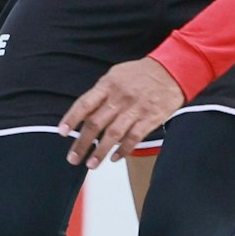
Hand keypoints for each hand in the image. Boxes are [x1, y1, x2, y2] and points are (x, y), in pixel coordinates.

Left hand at [60, 58, 185, 168]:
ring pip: (113, 134)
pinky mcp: (149, 119)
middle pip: (96, 123)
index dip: (72, 119)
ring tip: (91, 164)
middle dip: (82, 143)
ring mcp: (135, 109)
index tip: (62, 133)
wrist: (172, 70)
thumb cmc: (140, 74)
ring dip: (100, 151)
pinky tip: (114, 158)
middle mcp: (119, 98)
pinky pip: (133, 138)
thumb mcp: (116, 75)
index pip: (84, 104)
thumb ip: (100, 93)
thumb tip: (84, 114)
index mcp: (108, 85)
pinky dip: (123, 150)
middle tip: (73, 158)